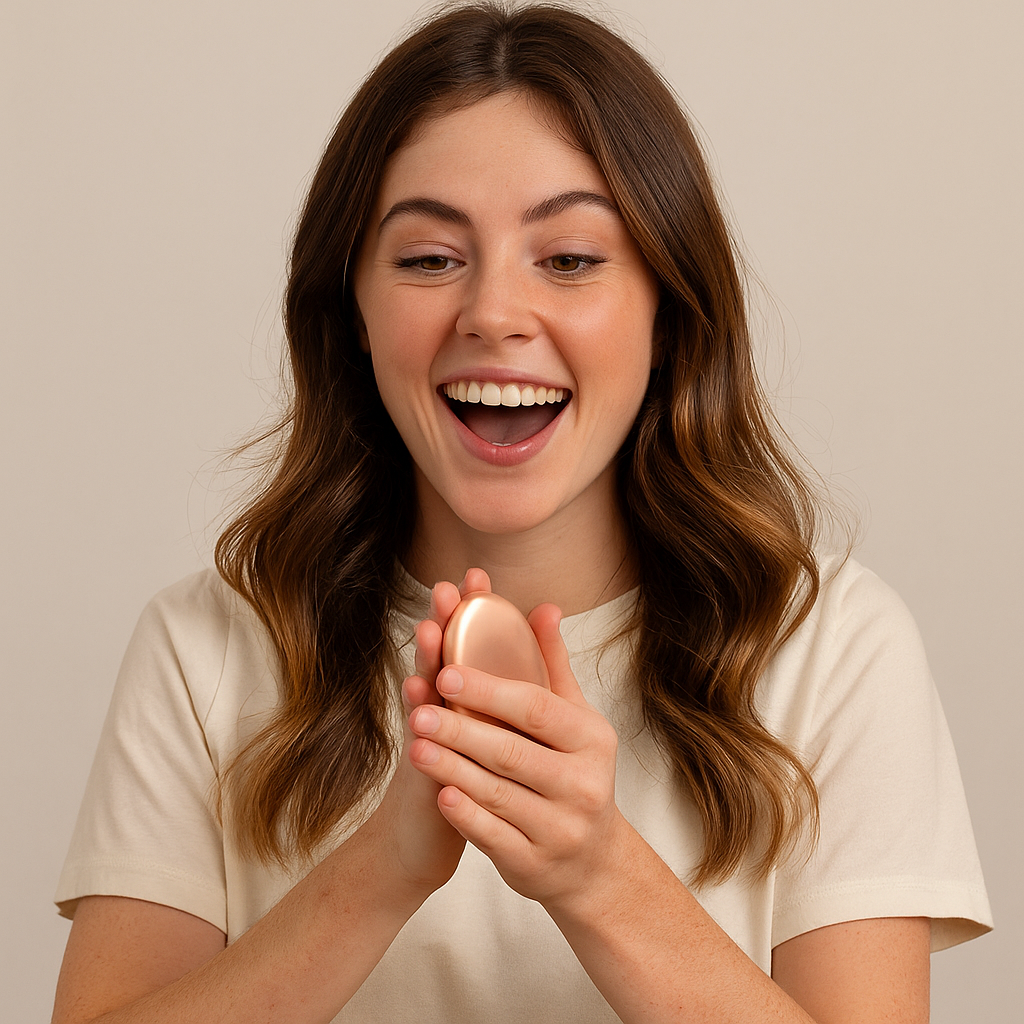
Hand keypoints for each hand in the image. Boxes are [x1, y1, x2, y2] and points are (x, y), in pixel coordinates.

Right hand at [362, 569, 491, 900]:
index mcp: (462, 698)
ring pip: (424, 693)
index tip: (477, 574)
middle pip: (442, 657)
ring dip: (425, 662)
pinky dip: (417, 722)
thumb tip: (542, 634)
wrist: (427, 838)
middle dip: (446, 622)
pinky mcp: (419, 776)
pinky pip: (419, 743)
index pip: (466, 644)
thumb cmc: (471, 775)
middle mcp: (439, 711)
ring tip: (429, 629)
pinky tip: (415, 702)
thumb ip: (516, 684)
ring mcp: (426, 740)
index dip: (470, 612)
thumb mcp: (496, 730)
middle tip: (446, 585)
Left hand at [407, 600, 628, 911]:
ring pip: (496, 794)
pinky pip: (494, 836)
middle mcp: (583, 785)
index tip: (447, 671)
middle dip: (460, 730)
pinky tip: (438, 794)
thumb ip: (552, 665)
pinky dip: (465, 815)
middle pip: (511, 752)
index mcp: (592, 740)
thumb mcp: (573, 719)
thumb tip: (544, 606)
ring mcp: (560, 828)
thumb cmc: (574, 771)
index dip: (490, 690)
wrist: (592, 861)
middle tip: (418, 711)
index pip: (536, 709)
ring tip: (414, 747)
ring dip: (450, 768)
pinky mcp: (535, 864)